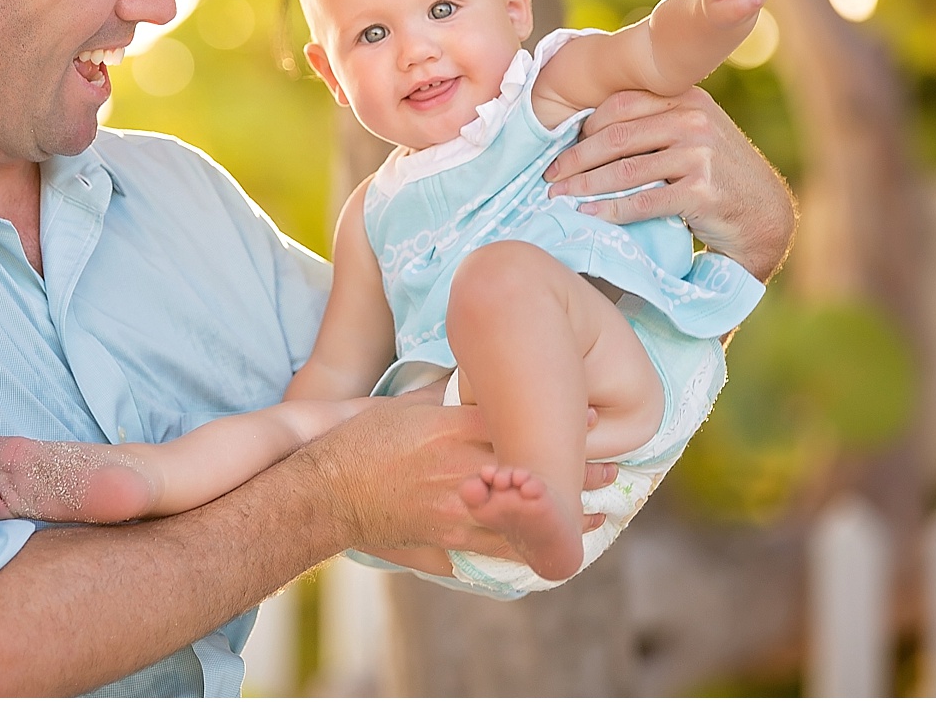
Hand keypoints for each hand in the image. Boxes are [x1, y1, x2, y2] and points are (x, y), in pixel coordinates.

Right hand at [299, 390, 613, 558]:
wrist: (324, 493)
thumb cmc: (358, 444)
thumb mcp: (402, 406)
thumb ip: (442, 400)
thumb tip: (476, 390)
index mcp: (451, 430)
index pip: (516, 423)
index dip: (558, 424)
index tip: (592, 419)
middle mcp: (462, 470)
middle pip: (532, 470)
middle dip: (575, 472)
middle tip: (611, 470)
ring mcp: (458, 508)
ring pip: (525, 513)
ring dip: (565, 514)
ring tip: (599, 511)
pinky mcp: (449, 537)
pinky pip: (500, 544)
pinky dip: (531, 543)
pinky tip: (554, 543)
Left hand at [543, 87, 796, 279]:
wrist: (764, 215)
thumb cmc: (718, 175)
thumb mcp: (693, 134)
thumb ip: (655, 123)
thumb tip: (588, 130)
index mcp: (686, 98)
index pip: (620, 104)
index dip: (584, 127)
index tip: (560, 147)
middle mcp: (694, 119)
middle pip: (616, 135)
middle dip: (575, 158)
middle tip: (548, 175)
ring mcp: (700, 154)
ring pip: (625, 169)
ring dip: (584, 185)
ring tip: (558, 196)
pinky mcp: (702, 191)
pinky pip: (644, 201)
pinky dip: (610, 209)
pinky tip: (588, 214)